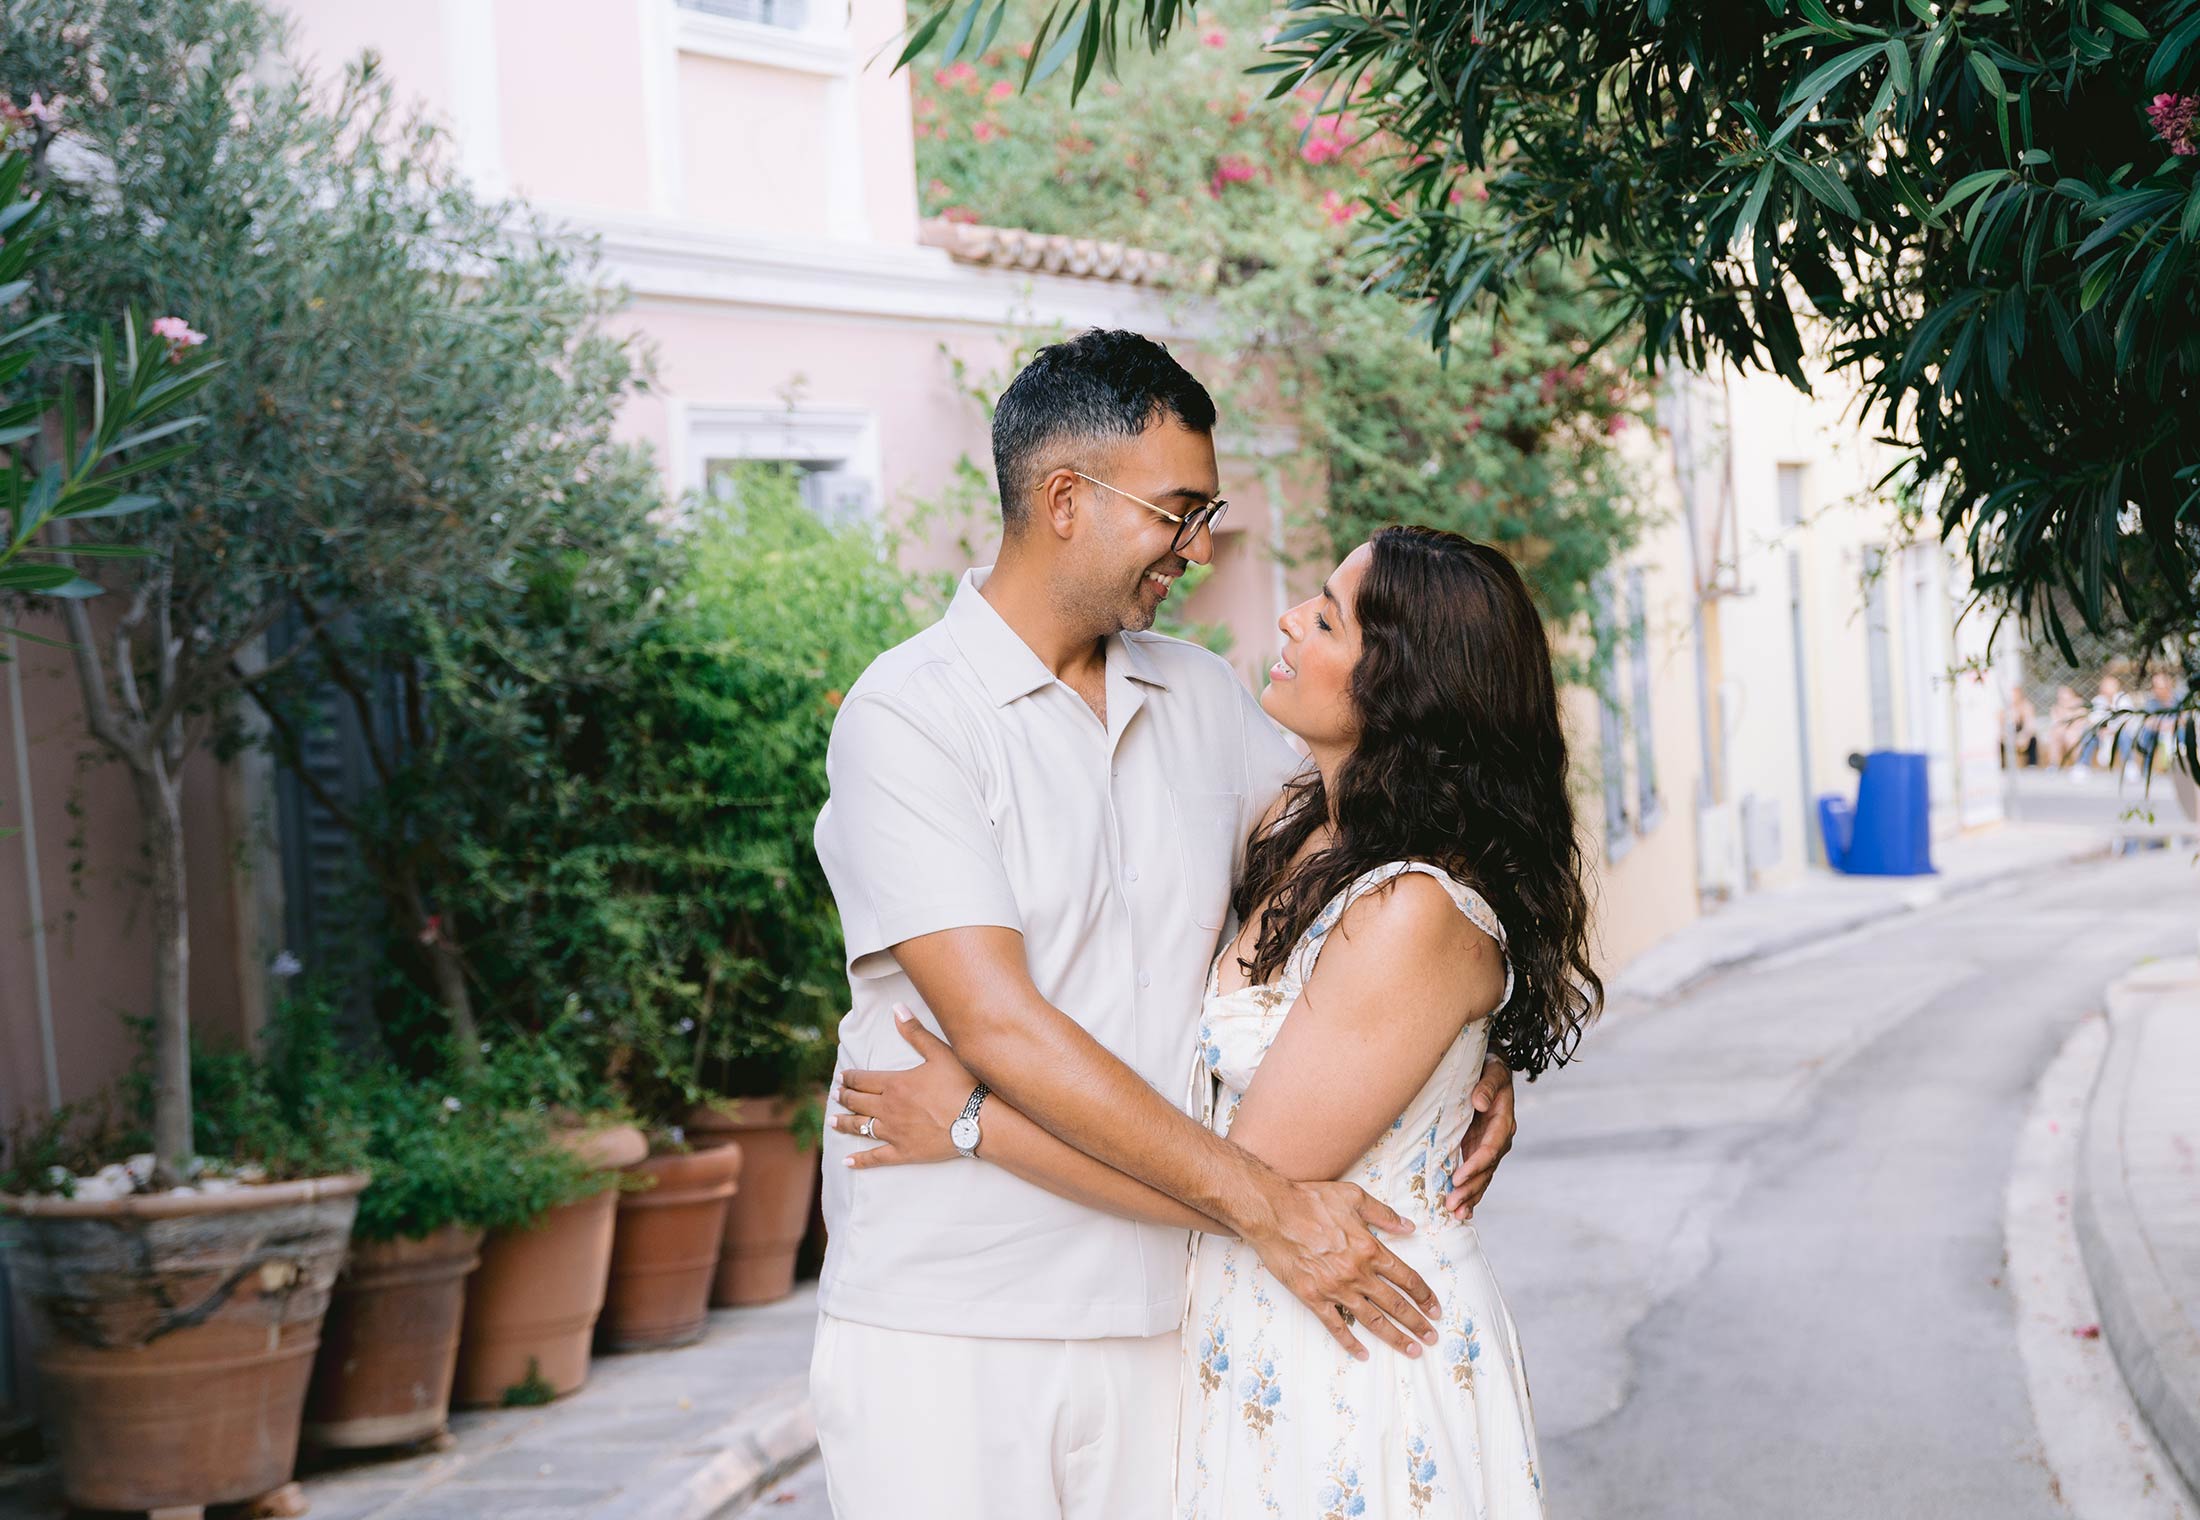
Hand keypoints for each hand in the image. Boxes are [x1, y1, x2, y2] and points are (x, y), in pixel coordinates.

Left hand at [831, 1007, 977, 1169]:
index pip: (863, 1079)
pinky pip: (875, 1157)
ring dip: (844, 1123)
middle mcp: (888, 1108)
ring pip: (861, 1127)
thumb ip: (915, 1032)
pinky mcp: (903, 1152)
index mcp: (895, 1084)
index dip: (849, 1077)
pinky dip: (859, 1160)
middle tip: (835, 1094)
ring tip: (832, 1121)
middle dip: (844, 1097)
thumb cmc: (962, 1084)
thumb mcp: (940, 1053)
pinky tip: (847, 1162)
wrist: (978, 1121)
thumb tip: (897, 1008)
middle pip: (858, 1102)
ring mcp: (894, 1132)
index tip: (840, 1077)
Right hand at [1244, 1177, 1439, 1362]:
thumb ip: (1384, 1214)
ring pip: (1372, 1319)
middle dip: (1417, 1323)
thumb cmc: (1311, 1200)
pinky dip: (1350, 1342)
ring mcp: (1335, 1288)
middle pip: (1395, 1304)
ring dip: (1394, 1337)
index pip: (1406, 1278)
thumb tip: (1409, 1226)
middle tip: (1431, 1338)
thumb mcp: (1354, 1197)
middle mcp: (1357, 1273)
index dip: (1424, 1296)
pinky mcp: (1313, 1297)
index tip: (1435, 1309)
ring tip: (1412, 1350)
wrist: (1273, 1212)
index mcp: (1370, 1249)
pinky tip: (1362, 1354)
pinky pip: (1335, 1325)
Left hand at [1443, 1053, 1515, 1221]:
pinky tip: (1462, 1211)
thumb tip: (1481, 1102)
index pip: (1491, 1147)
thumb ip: (1487, 1085)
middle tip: (1452, 1204)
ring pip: (1483, 1177)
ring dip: (1470, 1196)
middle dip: (1470, 1188)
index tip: (1459, 1177)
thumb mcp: (1492, 1071)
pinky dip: (1471, 1193)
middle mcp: (1499, 1137)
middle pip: (1487, 1169)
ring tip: (1455, 1214)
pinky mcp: (1479, 1150)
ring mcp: (1489, 1146)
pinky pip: (1477, 1175)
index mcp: (1503, 1120)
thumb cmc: (1489, 1068)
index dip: (1476, 1163)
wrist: (1490, 1069)